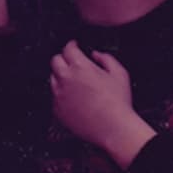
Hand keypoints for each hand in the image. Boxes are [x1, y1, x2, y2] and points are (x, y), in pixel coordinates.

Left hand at [50, 41, 155, 167]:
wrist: (113, 128)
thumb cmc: (118, 102)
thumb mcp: (120, 73)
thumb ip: (106, 58)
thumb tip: (95, 54)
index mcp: (80, 67)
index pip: (68, 48)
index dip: (72, 45)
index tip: (74, 46)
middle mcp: (65, 79)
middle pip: (55, 61)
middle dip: (63, 58)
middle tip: (72, 62)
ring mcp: (59, 95)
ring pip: (53, 78)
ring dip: (61, 76)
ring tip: (76, 83)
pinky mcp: (58, 109)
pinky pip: (55, 97)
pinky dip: (62, 94)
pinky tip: (75, 98)